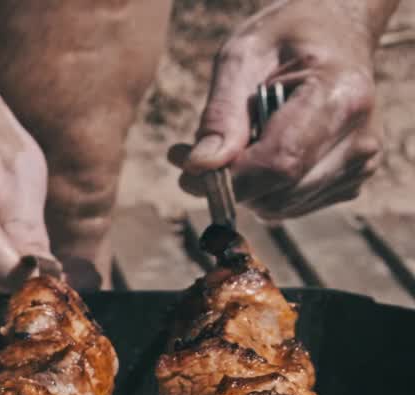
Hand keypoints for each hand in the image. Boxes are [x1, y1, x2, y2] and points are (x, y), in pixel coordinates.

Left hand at [170, 0, 383, 220]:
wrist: (334, 37)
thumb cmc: (284, 39)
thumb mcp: (241, 57)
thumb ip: (221, 115)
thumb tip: (201, 169)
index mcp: (340, 98)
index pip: (279, 165)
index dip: (226, 180)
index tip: (185, 170)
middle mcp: (360, 139)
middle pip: (278, 194)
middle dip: (225, 183)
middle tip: (187, 154)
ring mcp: (360, 165)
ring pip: (280, 206)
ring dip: (240, 187)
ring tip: (221, 147)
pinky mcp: (349, 181)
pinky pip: (289, 205)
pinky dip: (260, 189)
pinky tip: (252, 154)